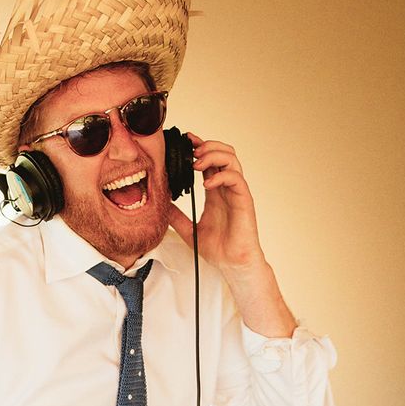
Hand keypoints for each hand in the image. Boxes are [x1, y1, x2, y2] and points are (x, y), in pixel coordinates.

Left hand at [167, 133, 264, 271]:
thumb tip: (160, 204)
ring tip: (197, 162)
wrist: (232, 264)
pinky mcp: (244, 200)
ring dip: (214, 155)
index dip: (199, 147)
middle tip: (191, 150)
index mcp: (215, 191)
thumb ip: (176, 215)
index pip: (210, 160)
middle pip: (224, 153)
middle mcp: (227, 188)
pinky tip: (206, 184)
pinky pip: (236, 179)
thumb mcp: (188, 229)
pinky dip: (220, 176)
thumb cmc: (217, 248)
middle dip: (207, 146)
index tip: (185, 141)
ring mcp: (236, 193)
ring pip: (232, 160)